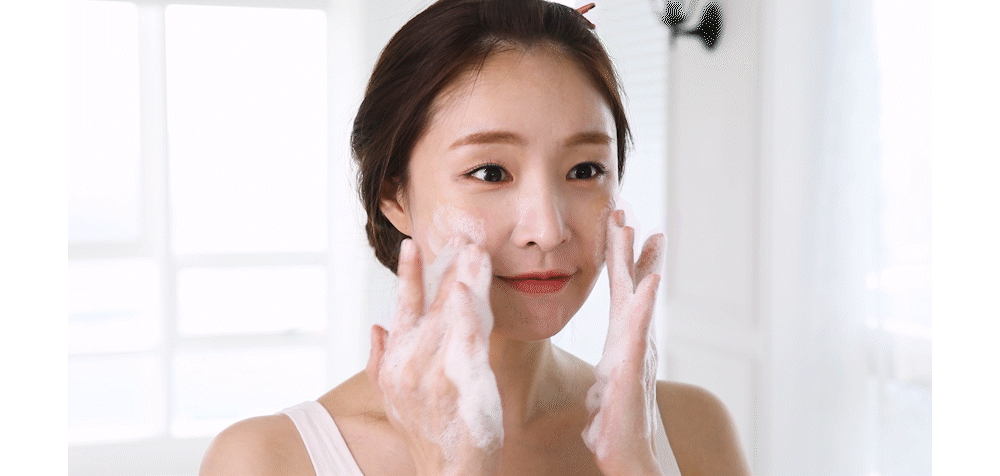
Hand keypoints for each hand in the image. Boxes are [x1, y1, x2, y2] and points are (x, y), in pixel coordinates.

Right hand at [366, 238, 502, 475]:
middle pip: (430, 304)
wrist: (448, 474)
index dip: (408, 275)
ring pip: (450, 314)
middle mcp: (409, 364)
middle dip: (444, 266)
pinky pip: (464, 337)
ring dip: (462, 278)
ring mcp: (433, 372)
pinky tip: (467, 288)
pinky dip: (464, 311)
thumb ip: (381, 361)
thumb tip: (377, 326)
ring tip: (474, 249)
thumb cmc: (430, 434)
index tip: (411, 243)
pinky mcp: (459, 381)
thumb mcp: (396, 398)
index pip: (402, 309)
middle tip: (458, 232)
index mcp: (395, 363)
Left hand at [582, 210, 665, 475]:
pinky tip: (650, 280)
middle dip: (626, 248)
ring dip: (638, 264)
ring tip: (638, 230)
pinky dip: (645, 303)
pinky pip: (638, 331)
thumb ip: (603, 380)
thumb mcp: (603, 395)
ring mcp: (636, 355)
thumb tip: (601, 380)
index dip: (618, 258)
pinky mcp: (632, 372)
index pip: (619, 291)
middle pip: (629, 285)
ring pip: (637, 300)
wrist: (631, 459)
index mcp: (621, 343)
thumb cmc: (617, 432)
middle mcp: (633, 343)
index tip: (619, 225)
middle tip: (625, 210)